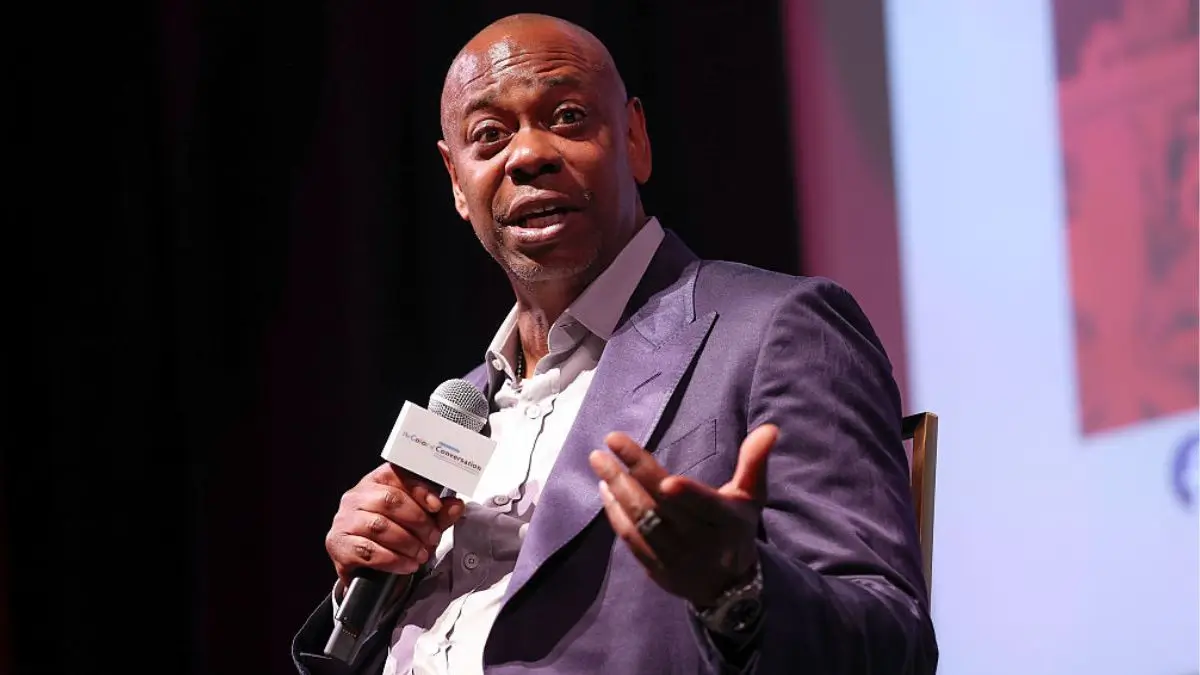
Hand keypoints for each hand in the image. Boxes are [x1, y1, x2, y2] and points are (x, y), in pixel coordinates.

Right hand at [325, 463, 464, 587]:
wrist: (366, 570)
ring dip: (407, 542)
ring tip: (422, 554)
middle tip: (433, 538)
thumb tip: (456, 505)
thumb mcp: (420, 524)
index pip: (397, 475)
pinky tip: (406, 565)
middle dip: (417, 521)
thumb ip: (439, 514)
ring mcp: (344, 520)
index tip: (437, 506)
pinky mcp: (338, 545)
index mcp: (376, 482)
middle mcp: (356, 497)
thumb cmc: (393, 538)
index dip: (419, 489)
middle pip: (389, 500)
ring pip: (379, 526)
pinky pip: (368, 550)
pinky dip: (393, 559)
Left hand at [588, 424, 776, 607]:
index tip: (665, 480)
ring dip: (617, 490)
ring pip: (641, 522)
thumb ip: (754, 462)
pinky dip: (615, 514)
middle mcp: (699, 541)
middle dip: (633, 474)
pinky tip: (605, 490)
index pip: (703, 506)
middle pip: (662, 508)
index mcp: (725, 521)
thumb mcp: (751, 497)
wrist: (727, 586)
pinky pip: (631, 540)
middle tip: (608, 442)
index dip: (687, 496)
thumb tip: (770, 428)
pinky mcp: (656, 568)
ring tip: (600, 462)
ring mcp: (675, 557)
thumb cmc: (735, 528)